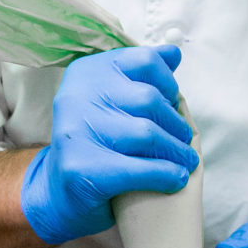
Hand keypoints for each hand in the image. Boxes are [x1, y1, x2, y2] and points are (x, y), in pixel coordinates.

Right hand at [20, 45, 197, 245]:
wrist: (61, 194)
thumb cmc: (99, 143)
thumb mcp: (115, 102)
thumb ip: (142, 78)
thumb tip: (173, 53)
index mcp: (85, 73)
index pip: (144, 61)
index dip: (168, 83)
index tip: (173, 102)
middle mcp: (74, 97)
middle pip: (149, 98)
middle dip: (175, 122)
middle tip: (185, 138)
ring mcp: (74, 133)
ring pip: (147, 133)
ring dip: (176, 150)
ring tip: (187, 159)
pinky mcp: (81, 169)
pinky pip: (139, 168)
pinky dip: (166, 174)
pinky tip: (177, 178)